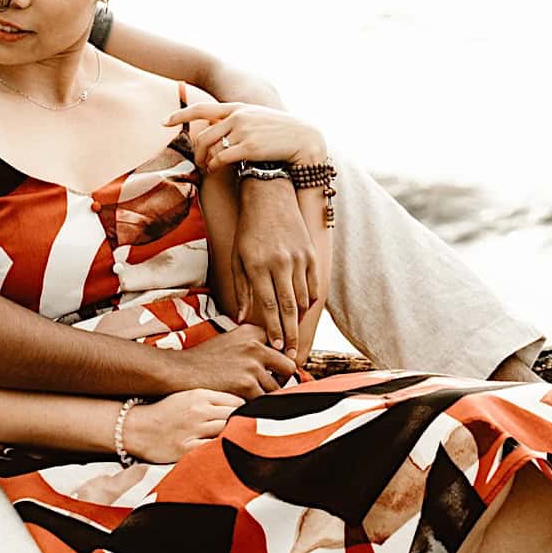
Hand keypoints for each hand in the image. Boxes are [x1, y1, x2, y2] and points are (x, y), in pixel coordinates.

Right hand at [125, 388, 245, 462]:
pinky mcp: (186, 448)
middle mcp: (199, 410)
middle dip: (245, 422)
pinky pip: (213, 448)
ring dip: (236, 436)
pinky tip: (226, 452)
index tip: (250, 416)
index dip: (246, 409)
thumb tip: (237, 404)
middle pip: (235, 414)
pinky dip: (222, 450)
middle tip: (252, 430)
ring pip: (227, 430)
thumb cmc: (162, 413)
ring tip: (242, 443)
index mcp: (200, 395)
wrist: (134, 427)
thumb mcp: (186, 397)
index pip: (235, 400)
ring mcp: (193, 429)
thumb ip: (210, 399)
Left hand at [167, 101, 325, 171]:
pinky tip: (215, 171)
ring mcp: (243, 131)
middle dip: (195, 150)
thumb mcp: (259, 117)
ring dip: (204, 161)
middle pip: (202, 134)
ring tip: (206, 169)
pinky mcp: (249, 148)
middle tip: (197, 162)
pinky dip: (214, 166)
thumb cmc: (282, 132)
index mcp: (239, 107)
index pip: (202, 108)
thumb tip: (224, 127)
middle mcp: (238, 116)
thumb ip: (240, 119)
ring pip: (209, 147)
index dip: (180, 115)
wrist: (305, 139)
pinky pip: (221, 159)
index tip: (164, 122)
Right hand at [171, 322, 293, 395]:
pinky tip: (247, 405)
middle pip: (289, 367)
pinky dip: (259, 405)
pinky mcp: (246, 385)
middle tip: (271, 387)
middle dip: (283, 379)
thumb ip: (253, 344)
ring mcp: (251, 365)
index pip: (284, 347)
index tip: (276, 371)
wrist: (180, 372)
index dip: (281, 362)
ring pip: (277, 387)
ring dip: (268, 395)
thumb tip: (280, 357)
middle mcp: (255, 345)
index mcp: (252, 332)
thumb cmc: (204, 360)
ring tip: (253, 398)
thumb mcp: (231, 341)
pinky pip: (264, 400)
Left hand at [235, 182, 323, 362]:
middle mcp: (281, 264)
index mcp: (258, 267)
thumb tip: (242, 318)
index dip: (274, 331)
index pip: (268, 307)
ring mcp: (299, 258)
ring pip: (303, 298)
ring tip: (295, 337)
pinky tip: (304, 311)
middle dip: (290, 334)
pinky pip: (314, 284)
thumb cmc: (248, 230)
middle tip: (292, 356)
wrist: (270, 197)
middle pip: (288, 308)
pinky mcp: (311, 253)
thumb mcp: (237, 258)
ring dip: (299, 320)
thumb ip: (241, 289)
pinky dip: (310, 300)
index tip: (277, 349)